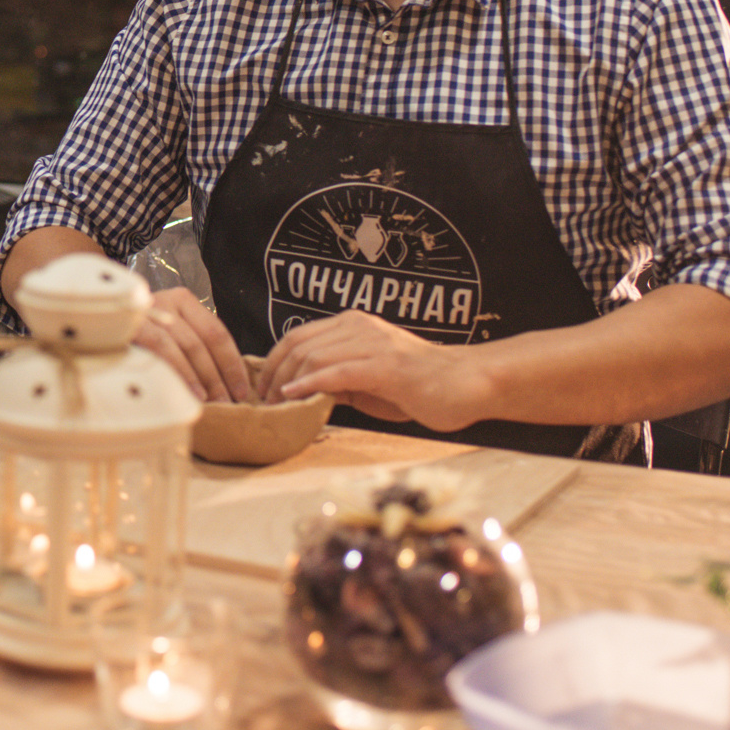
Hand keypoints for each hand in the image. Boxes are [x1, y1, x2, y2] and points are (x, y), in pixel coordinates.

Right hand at [132, 287, 252, 402]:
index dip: (233, 362)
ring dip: (204, 376)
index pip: (217, 331)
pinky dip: (181, 371)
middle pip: (204, 340)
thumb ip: (191, 347)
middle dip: (221, 374)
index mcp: (182, 300)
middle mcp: (167, 301)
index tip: (242, 388)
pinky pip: (164, 349)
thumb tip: (224, 382)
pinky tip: (192, 392)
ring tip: (214, 400)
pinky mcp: (133, 325)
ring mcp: (149, 311)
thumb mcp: (167, 333)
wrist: (90, 318)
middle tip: (231, 400)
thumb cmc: (135, 335)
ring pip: (187, 344)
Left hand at [258, 310, 488, 433]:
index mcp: (354, 325)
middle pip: (299, 344)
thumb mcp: (369, 382)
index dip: (274, 361)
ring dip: (287, 381)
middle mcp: (360, 327)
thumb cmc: (420, 386)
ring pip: (314, 355)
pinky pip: (339, 372)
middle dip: (274, 373)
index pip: (299, 336)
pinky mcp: (386, 366)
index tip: (262, 387)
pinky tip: (295, 395)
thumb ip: (339, 380)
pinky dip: (311, 383)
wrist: (467, 384)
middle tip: (263, 401)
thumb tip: (303, 393)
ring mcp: (373, 344)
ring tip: (275, 403)